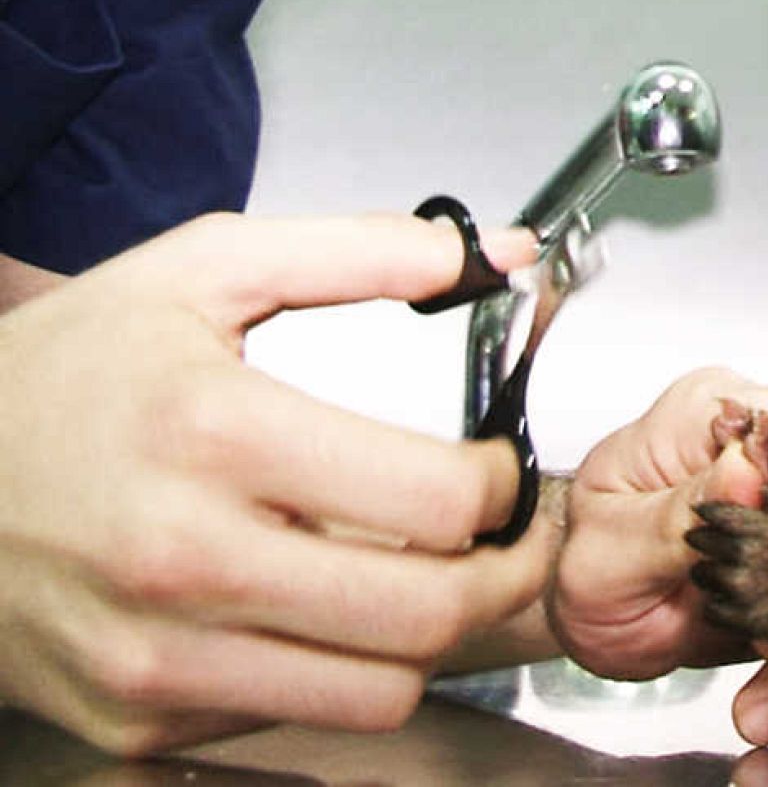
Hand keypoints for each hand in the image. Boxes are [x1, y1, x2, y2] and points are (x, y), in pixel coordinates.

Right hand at [0, 212, 554, 753]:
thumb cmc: (62, 376)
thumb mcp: (198, 274)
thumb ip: (356, 253)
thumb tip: (491, 251)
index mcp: (214, 432)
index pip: (437, 500)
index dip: (499, 486)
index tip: (495, 472)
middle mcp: (183, 555)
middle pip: (426, 612)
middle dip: (498, 575)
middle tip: (502, 545)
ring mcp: (155, 652)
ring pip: (380, 692)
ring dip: (426, 638)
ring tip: (419, 580)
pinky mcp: (137, 717)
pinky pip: (296, 717)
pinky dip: (335, 673)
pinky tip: (317, 613)